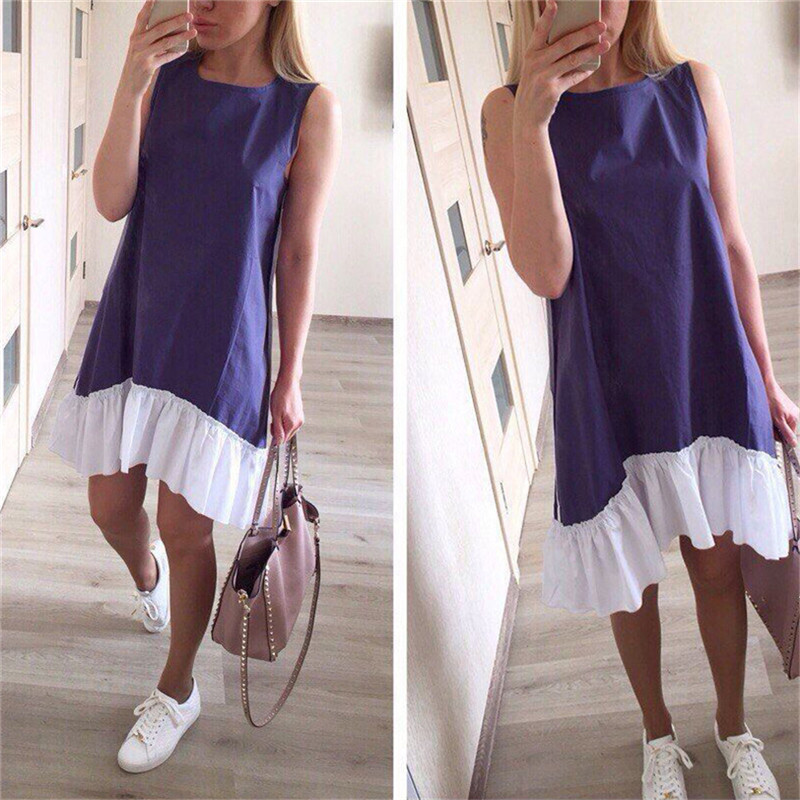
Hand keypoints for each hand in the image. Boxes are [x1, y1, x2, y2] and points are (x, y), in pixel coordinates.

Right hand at [121, 0, 196, 97]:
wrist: (129, 86)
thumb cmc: (137, 66)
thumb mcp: (141, 51)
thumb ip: (152, 41)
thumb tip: (171, 33)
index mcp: (135, 36)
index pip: (142, 18)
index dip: (149, 6)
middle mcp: (137, 43)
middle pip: (159, 28)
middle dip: (175, 20)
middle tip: (189, 15)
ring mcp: (143, 54)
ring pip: (165, 42)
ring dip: (181, 36)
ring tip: (193, 31)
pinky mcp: (149, 66)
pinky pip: (166, 57)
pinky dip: (176, 53)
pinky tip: (185, 49)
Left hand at [270, 376, 303, 443]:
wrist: (289, 383)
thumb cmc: (281, 395)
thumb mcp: (275, 414)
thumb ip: (277, 429)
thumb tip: (278, 442)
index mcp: (292, 424)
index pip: (283, 439)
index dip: (275, 435)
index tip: (271, 426)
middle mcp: (299, 423)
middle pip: (286, 435)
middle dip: (278, 430)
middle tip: (273, 419)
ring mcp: (300, 418)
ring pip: (289, 429)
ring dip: (282, 425)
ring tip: (278, 413)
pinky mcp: (300, 414)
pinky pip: (292, 423)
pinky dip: (285, 420)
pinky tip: (282, 411)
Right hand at [514, 0, 609, 130]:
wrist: (527, 117)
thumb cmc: (533, 88)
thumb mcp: (534, 69)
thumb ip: (547, 54)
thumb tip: (575, 41)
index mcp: (530, 54)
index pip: (539, 31)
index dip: (547, 16)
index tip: (555, 2)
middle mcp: (535, 64)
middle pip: (565, 43)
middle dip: (585, 33)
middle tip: (601, 25)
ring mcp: (544, 77)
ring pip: (573, 59)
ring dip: (591, 51)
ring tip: (605, 44)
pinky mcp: (552, 91)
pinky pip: (573, 77)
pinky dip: (584, 71)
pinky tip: (592, 66)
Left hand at [766, 379, 798, 446]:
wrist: (765, 385)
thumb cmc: (770, 400)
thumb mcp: (777, 420)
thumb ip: (785, 432)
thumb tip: (793, 444)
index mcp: (795, 418)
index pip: (788, 436)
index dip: (778, 436)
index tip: (772, 432)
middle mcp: (794, 414)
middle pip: (783, 429)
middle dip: (774, 428)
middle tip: (768, 421)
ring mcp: (789, 410)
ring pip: (779, 423)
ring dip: (772, 422)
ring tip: (767, 415)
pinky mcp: (783, 406)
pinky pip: (777, 417)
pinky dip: (771, 417)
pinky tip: (767, 411)